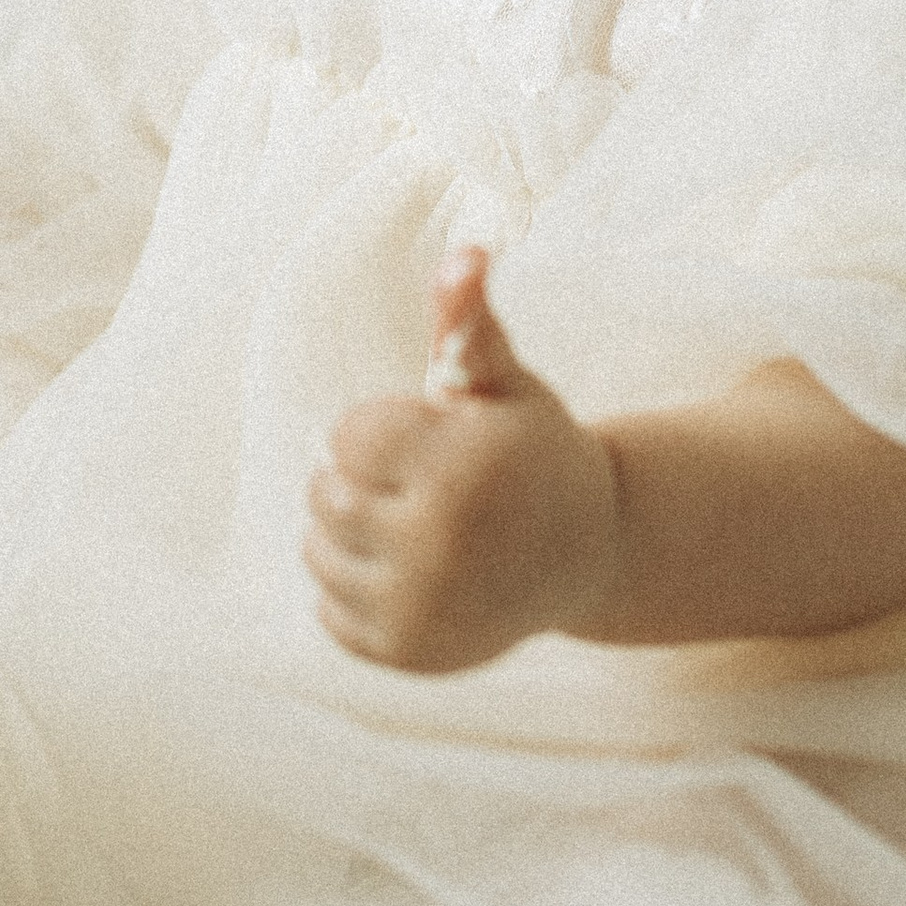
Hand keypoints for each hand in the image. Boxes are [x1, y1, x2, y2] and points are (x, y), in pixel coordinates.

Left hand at [303, 249, 625, 671]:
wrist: (587, 555)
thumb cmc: (532, 452)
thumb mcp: (506, 384)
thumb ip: (471, 323)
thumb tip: (463, 250)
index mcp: (463, 468)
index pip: (347, 436)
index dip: (382, 430)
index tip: (429, 438)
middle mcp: (443, 544)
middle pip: (324, 495)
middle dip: (358, 479)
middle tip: (416, 484)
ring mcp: (425, 608)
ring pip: (318, 554)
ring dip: (347, 535)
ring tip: (410, 527)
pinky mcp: (410, 654)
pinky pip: (329, 613)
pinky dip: (354, 591)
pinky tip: (409, 575)